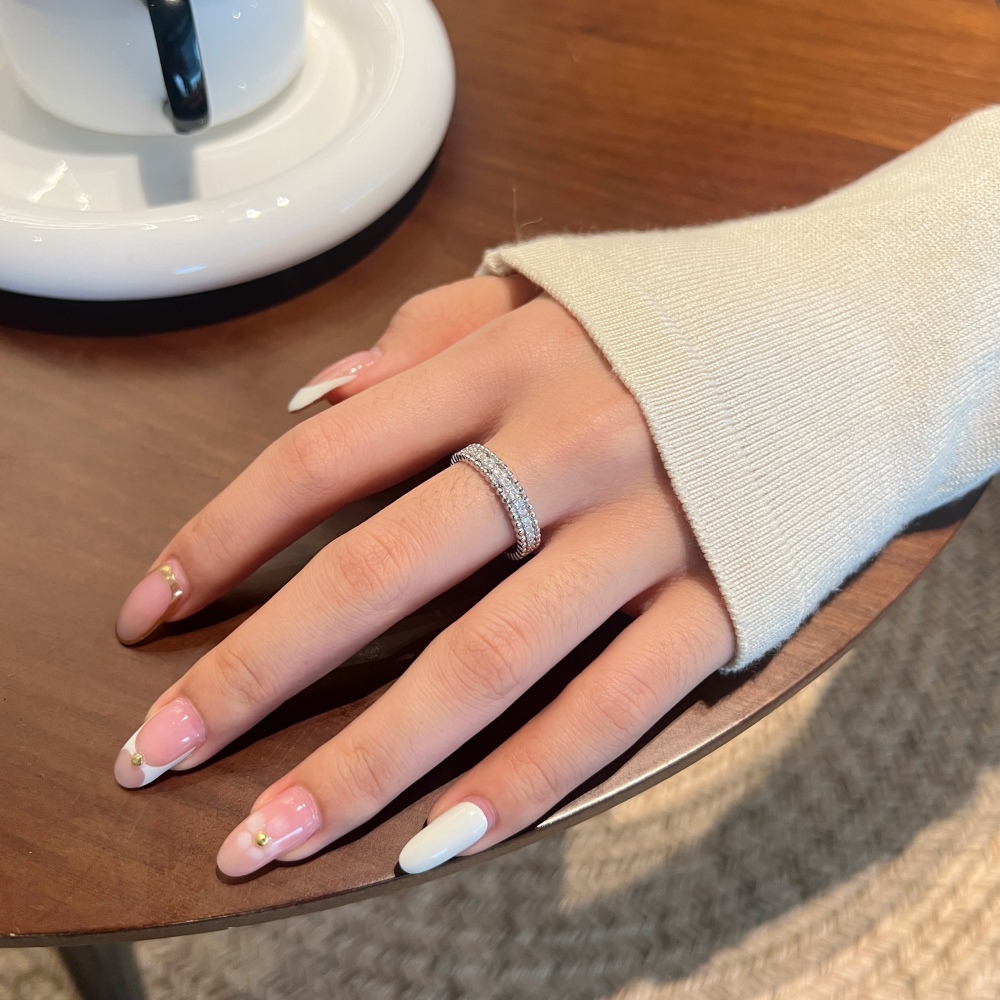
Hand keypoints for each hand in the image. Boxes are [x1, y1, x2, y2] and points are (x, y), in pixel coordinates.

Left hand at [113, 276, 735, 877]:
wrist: (846, 335)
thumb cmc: (671, 320)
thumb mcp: (542, 291)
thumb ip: (420, 333)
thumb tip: (307, 405)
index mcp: (507, 364)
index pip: (326, 463)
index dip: (221, 543)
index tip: (147, 615)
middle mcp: (567, 448)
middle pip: (381, 573)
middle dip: (256, 674)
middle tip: (159, 757)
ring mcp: (648, 534)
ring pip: (487, 663)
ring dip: (368, 762)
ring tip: (273, 837)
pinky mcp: (720, 604)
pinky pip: (611, 710)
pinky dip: (523, 782)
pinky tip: (438, 842)